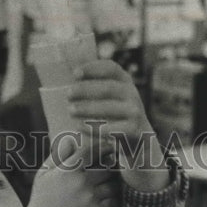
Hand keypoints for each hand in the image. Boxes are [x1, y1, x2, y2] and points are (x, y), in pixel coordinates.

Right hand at [23, 133, 119, 206]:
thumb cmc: (42, 199)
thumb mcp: (44, 174)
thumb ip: (58, 156)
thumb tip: (70, 140)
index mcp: (68, 169)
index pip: (92, 151)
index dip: (103, 147)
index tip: (108, 147)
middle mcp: (81, 181)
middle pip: (106, 168)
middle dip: (110, 168)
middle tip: (112, 167)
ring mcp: (90, 197)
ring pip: (112, 185)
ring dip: (112, 184)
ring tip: (109, 185)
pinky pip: (111, 201)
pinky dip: (110, 199)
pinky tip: (105, 199)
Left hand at [67, 60, 168, 190]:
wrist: (138, 138)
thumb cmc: (116, 114)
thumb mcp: (112, 96)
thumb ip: (96, 85)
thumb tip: (69, 77)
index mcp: (125, 81)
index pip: (111, 68)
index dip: (93, 68)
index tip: (75, 73)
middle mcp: (132, 93)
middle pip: (108, 88)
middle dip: (86, 90)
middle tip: (68, 94)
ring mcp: (134, 111)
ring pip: (109, 108)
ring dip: (87, 108)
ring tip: (70, 110)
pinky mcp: (132, 129)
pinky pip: (110, 128)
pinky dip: (92, 127)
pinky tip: (79, 126)